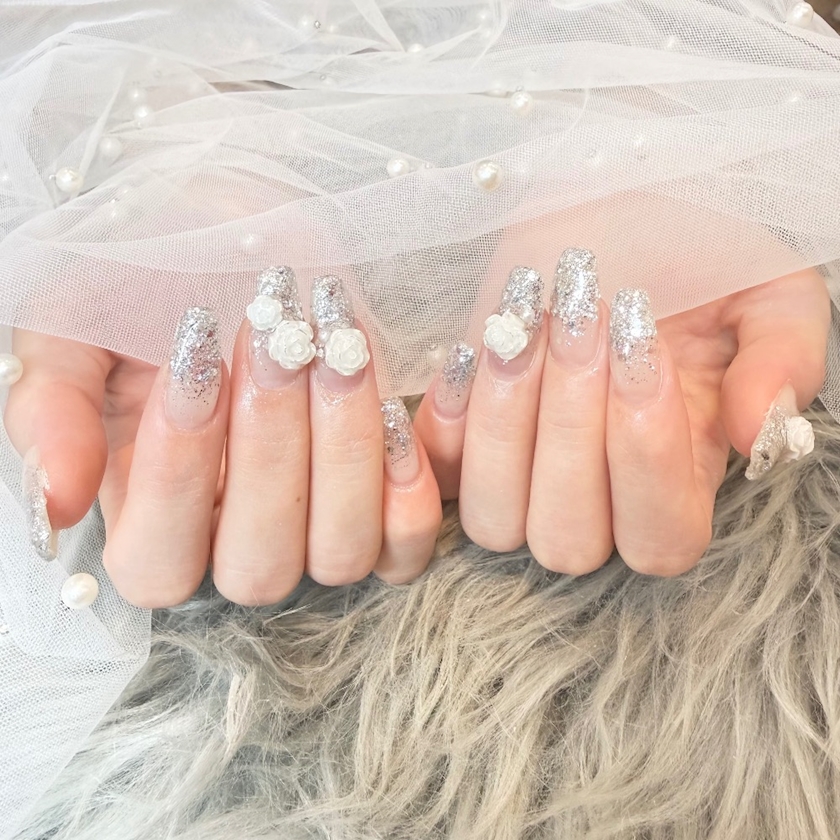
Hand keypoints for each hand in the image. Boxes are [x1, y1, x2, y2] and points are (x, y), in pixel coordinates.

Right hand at [4, 272, 441, 606]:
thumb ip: (54, 408)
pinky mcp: (382, 502)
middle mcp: (234, 539)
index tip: (194, 363)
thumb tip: (56, 501)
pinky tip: (392, 404)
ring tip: (337, 349)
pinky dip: (407, 485)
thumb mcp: (76, 325)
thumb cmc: (152, 282)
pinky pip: (407, 543)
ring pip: (341, 554)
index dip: (177, 478)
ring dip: (344, 451)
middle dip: (271, 451)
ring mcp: (314, 529)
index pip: (158, 563)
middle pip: (258, 568)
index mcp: (149, 517)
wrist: (238, 230)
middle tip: (277, 343)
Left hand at [415, 260, 828, 575]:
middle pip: (568, 539)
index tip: (642, 352)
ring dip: (506, 421)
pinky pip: (437, 473)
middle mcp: (597, 496)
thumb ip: (783, 360)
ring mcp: (523, 476)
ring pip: (494, 520)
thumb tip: (761, 432)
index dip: (647, 464)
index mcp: (680, 479)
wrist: (610, 204)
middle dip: (570, 430)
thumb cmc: (694, 252)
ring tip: (526, 321)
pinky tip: (476, 347)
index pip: (661, 538)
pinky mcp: (465, 441)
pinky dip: (446, 421)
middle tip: (584, 318)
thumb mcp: (768, 291)